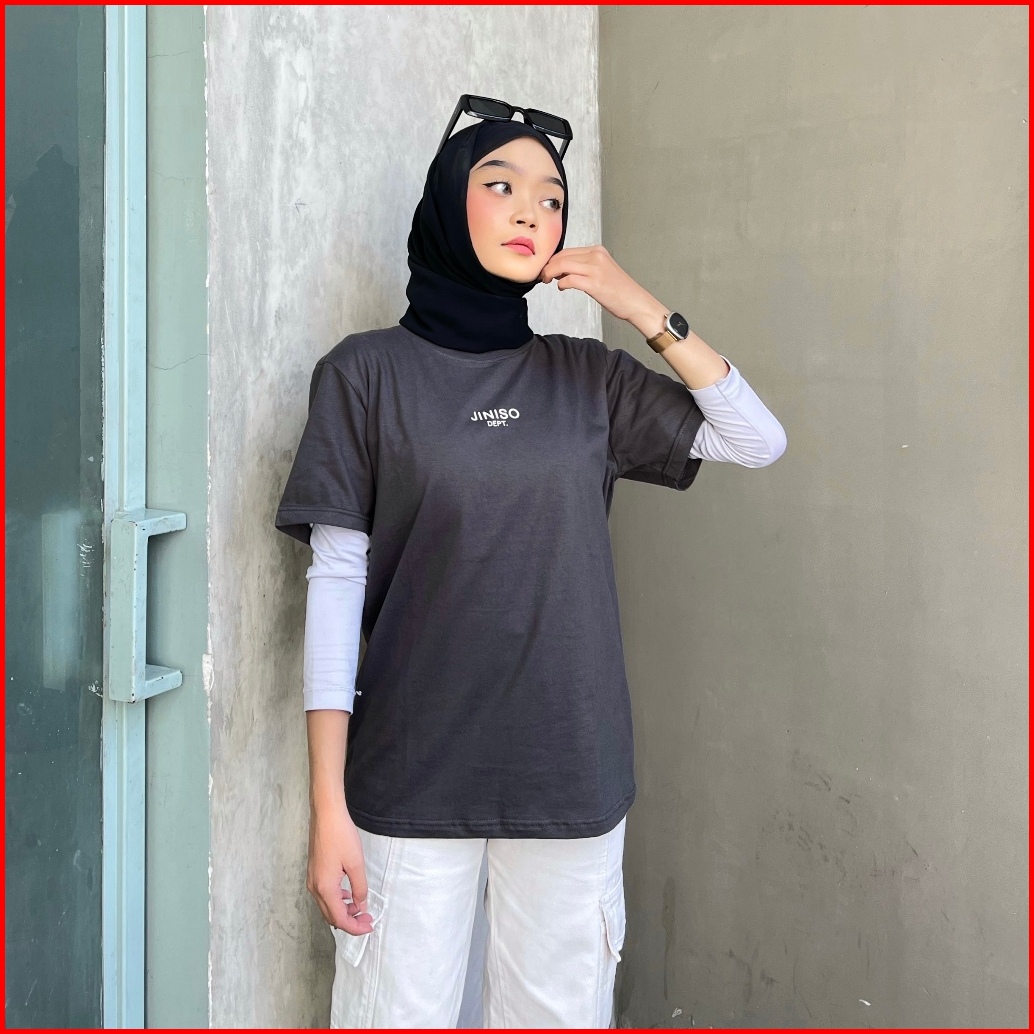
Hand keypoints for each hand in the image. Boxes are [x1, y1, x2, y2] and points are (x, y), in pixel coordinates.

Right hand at [307, 799, 374, 937]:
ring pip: (327, 906)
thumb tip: (361, 906)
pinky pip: (324, 895)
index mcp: (325, 889)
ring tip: (361, 907)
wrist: (326, 815)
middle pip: (331, 916)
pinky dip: (337, 900)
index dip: (355, 927)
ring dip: (343, 911)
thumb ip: (360, 888)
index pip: (339, 919)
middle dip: (350, 921)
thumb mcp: (356, 864)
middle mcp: (315, 888)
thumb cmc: (341, 837)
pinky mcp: (314, 872)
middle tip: (368, 918)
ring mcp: (312, 880)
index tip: (370, 926)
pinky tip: (349, 894)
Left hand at [538, 245, 655, 322]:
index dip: (553, 260)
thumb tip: (562, 271)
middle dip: (548, 266)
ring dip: (550, 273)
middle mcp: (596, 256)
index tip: (547, 268)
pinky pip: (569, 280)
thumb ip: (584, 267)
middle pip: (562, 256)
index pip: (567, 251)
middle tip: (543, 276)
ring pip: (562, 265)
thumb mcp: (602, 271)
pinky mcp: (594, 283)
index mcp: (597, 251)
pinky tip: (561, 288)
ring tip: (547, 280)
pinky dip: (561, 284)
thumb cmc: (619, 290)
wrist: (636, 302)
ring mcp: (595, 269)